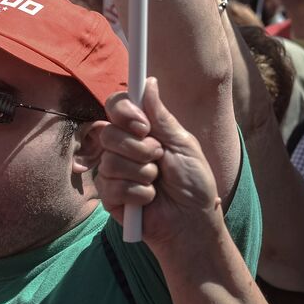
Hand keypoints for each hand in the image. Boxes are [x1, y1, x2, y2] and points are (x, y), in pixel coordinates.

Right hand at [96, 77, 221, 249]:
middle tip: (159, 159)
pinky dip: (138, 193)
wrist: (193, 220)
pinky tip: (149, 199)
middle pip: (108, 133)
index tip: (143, 125)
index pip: (116, 107)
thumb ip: (161, 117)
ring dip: (143, 173)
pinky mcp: (110, 196)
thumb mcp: (183, 145)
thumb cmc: (194, 182)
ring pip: (111, 161)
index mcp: (142, 131)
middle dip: (140, 148)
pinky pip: (112, 186)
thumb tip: (149, 83)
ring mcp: (114, 171)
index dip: (124, 111)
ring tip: (157, 182)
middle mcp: (123, 148)